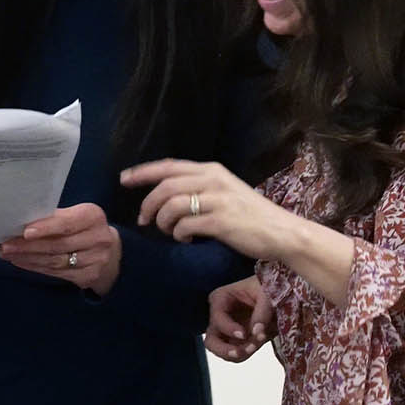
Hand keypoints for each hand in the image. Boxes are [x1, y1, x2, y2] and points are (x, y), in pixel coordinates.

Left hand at [0, 203, 120, 294]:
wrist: (110, 251)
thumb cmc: (83, 227)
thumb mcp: (75, 215)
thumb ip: (53, 217)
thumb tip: (19, 221)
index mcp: (93, 217)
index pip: (67, 224)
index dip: (46, 228)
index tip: (25, 232)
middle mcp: (98, 239)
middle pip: (58, 245)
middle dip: (28, 246)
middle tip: (5, 245)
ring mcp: (95, 260)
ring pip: (55, 261)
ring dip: (28, 258)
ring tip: (8, 254)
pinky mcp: (88, 277)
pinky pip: (56, 273)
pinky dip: (35, 267)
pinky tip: (21, 262)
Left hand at [120, 159, 294, 259]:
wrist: (281, 232)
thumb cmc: (250, 215)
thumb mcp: (224, 191)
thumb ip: (199, 188)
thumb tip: (164, 196)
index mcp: (212, 170)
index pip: (169, 166)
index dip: (143, 172)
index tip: (123, 179)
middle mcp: (214, 181)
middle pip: (165, 186)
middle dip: (148, 204)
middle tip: (143, 219)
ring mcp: (218, 200)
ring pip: (172, 205)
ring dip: (163, 221)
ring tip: (169, 231)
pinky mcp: (221, 221)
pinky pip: (185, 225)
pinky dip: (180, 234)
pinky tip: (186, 238)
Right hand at [204, 276, 274, 361]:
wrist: (282, 295)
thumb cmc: (269, 287)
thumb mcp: (267, 295)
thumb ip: (262, 312)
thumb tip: (257, 331)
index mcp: (221, 299)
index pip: (217, 317)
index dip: (228, 328)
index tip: (244, 334)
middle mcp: (220, 317)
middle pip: (211, 340)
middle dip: (224, 349)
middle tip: (239, 352)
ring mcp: (228, 331)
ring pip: (221, 351)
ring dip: (238, 353)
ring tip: (254, 347)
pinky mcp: (239, 341)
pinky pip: (237, 354)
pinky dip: (246, 353)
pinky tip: (257, 345)